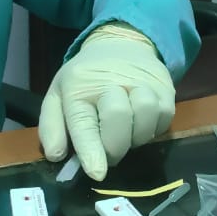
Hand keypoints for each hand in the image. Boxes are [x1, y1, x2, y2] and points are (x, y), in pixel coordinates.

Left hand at [39, 23, 174, 180]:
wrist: (120, 43)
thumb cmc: (85, 78)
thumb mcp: (59, 95)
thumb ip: (52, 127)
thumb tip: (57, 156)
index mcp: (79, 85)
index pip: (84, 121)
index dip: (90, 149)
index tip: (97, 173)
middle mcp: (112, 80)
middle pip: (119, 117)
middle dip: (114, 146)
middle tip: (109, 154)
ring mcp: (142, 82)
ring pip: (146, 116)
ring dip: (137, 137)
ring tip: (127, 135)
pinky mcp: (165, 87)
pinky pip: (164, 118)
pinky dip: (152, 129)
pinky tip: (140, 124)